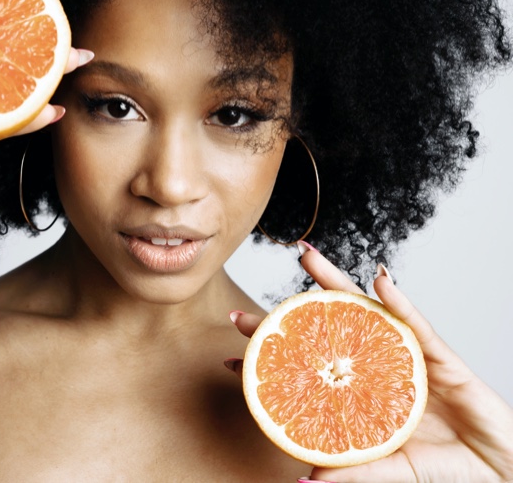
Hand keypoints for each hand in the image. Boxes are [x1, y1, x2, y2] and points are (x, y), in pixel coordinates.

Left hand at [228, 243, 512, 482]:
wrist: (498, 470)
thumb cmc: (446, 466)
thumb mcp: (390, 470)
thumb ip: (351, 472)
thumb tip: (304, 482)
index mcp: (359, 390)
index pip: (309, 369)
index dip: (272, 362)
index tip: (231, 359)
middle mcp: (375, 365)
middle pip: (324, 330)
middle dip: (285, 316)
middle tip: (244, 313)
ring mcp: (406, 356)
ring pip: (364, 311)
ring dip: (335, 281)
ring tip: (305, 257)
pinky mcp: (441, 358)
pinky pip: (418, 326)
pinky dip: (399, 303)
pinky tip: (379, 281)